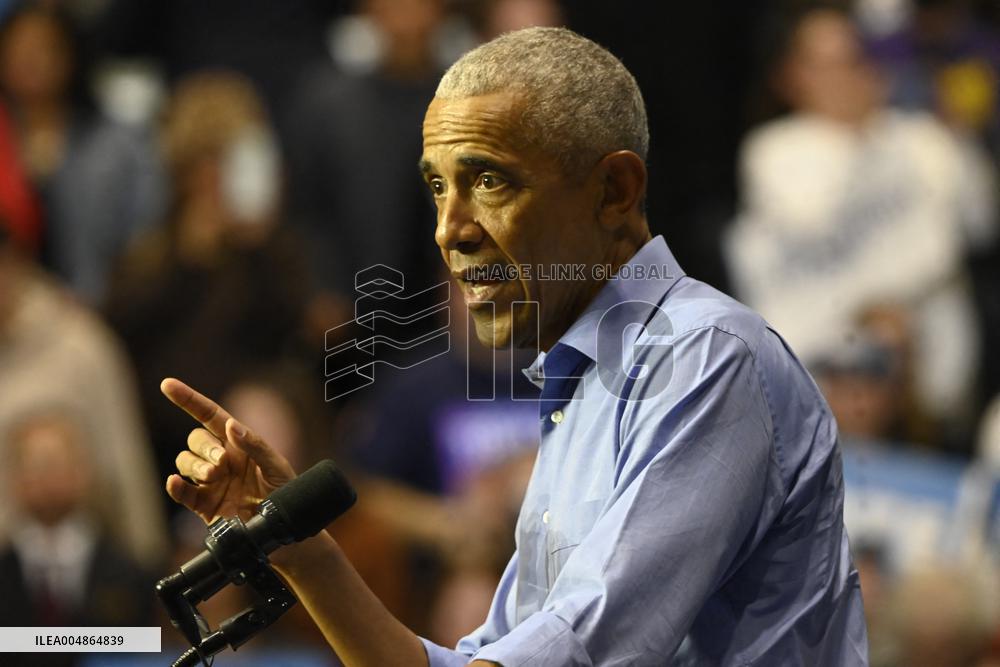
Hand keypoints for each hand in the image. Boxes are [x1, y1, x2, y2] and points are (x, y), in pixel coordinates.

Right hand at [161, 377, 295, 524]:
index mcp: (238, 443)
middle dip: (204, 446)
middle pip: (196, 439)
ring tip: (213, 476)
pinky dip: (175, 486)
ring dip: (194, 465)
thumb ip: (256, 445)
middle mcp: (221, 458)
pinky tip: (174, 483)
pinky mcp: (203, 504)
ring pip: (185, 461)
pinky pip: (182, 491)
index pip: (209, 415)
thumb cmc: (286, 492)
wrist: (283, 527)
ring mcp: (210, 481)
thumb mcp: (277, 465)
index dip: (189, 400)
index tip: (168, 385)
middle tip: (221, 462)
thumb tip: (231, 425)